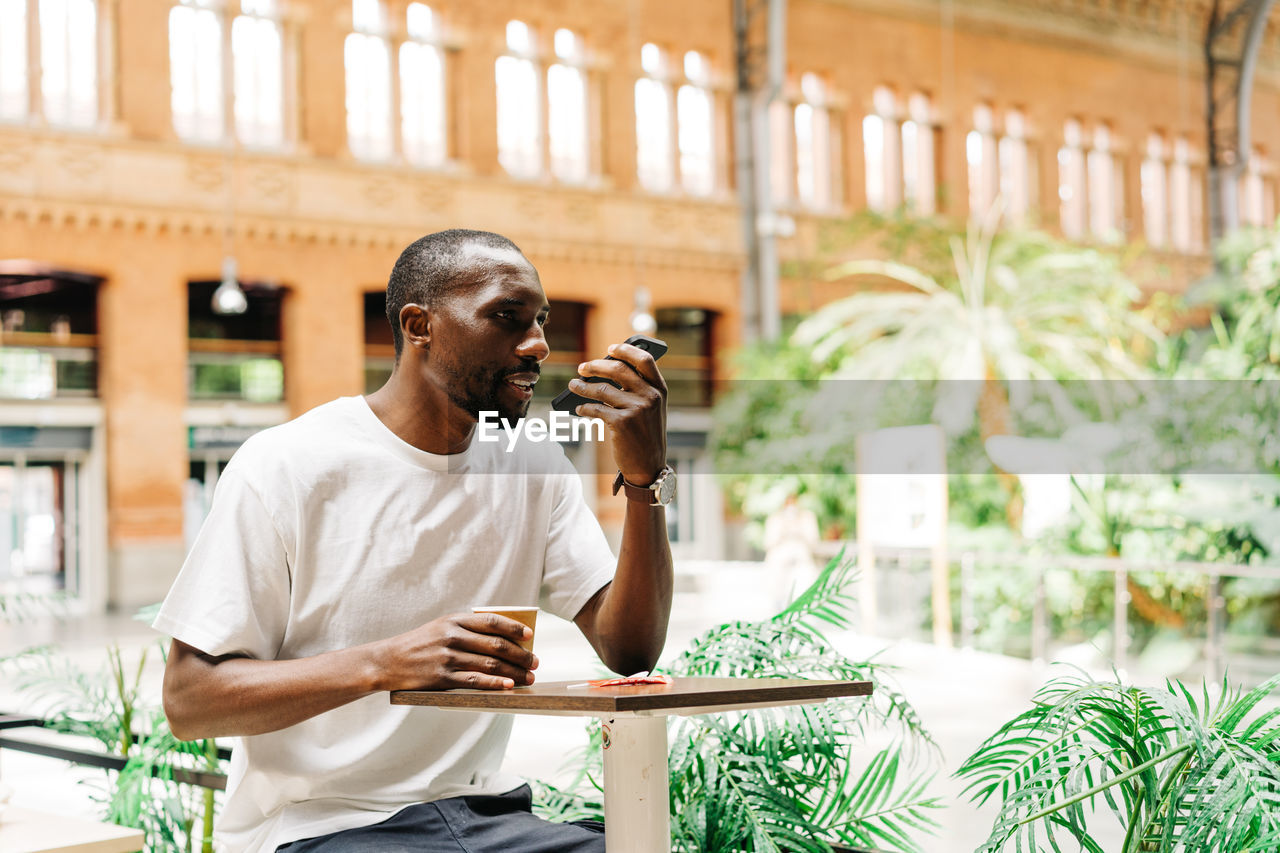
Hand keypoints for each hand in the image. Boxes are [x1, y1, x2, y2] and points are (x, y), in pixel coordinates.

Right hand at [374, 612, 538, 690]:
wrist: (388, 661)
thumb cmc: (421, 644)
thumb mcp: (442, 627)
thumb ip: (468, 629)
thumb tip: (504, 639)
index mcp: (454, 620)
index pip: (492, 621)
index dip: (514, 628)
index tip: (530, 636)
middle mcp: (452, 636)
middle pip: (496, 645)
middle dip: (520, 655)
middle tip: (535, 662)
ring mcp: (447, 657)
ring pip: (489, 664)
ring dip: (514, 672)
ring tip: (528, 678)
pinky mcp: (442, 678)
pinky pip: (475, 681)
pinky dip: (495, 684)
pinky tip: (509, 687)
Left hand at [570, 342, 667, 484]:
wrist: (649, 467)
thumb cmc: (646, 435)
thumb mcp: (652, 409)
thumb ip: (638, 389)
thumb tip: (606, 370)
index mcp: (660, 390)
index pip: (644, 360)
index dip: (626, 350)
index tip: (610, 349)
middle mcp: (651, 397)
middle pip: (619, 370)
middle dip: (596, 366)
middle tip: (582, 368)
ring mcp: (637, 409)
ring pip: (602, 390)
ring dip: (583, 387)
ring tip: (573, 386)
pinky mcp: (622, 423)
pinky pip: (596, 409)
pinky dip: (584, 408)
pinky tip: (579, 410)